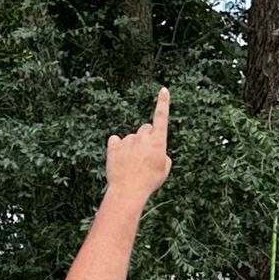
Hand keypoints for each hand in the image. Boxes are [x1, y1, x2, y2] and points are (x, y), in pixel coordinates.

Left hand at [106, 88, 170, 210]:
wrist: (128, 190)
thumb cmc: (149, 181)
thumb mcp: (164, 170)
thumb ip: (163, 156)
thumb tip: (156, 151)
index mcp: (158, 141)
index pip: (162, 117)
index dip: (163, 103)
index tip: (164, 90)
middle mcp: (142, 137)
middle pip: (145, 129)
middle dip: (146, 137)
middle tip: (145, 154)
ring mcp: (127, 140)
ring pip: (131, 138)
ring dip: (132, 147)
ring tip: (132, 165)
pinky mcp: (114, 146)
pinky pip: (116, 141)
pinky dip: (118, 148)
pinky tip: (120, 160)